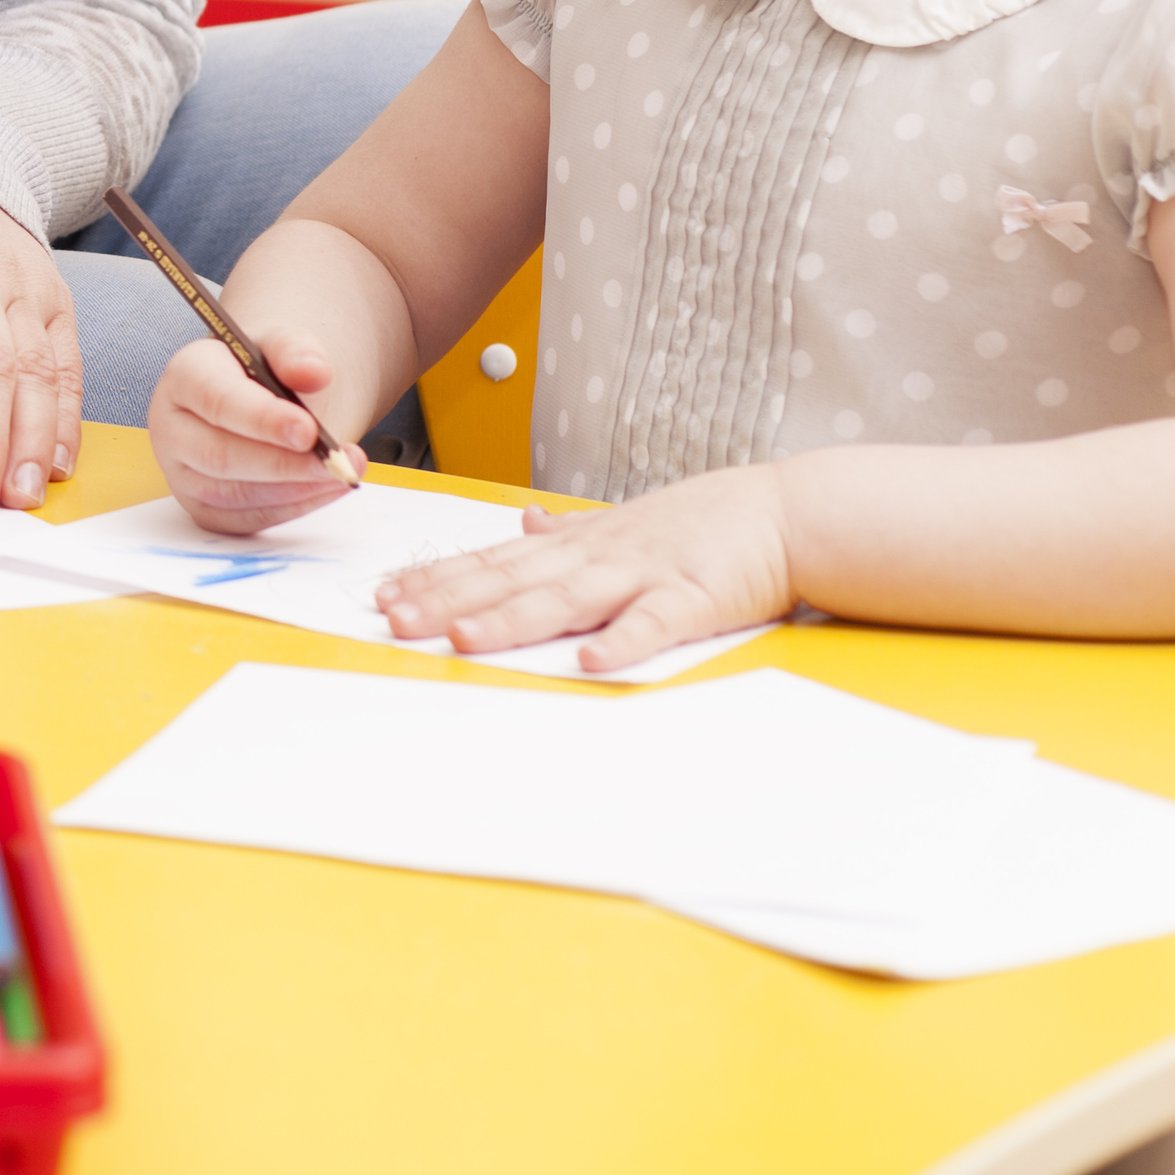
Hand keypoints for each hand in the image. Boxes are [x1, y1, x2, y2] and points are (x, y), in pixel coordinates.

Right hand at [146, 318, 357, 535]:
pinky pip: (245, 520)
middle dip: (283, 464)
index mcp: (184, 377)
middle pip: (218, 456)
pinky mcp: (203, 507)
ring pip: (232, 495)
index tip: (309, 431)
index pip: (216, 400)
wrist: (260, 398)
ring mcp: (182, 473)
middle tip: (334, 461)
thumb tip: (314, 371)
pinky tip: (324, 489)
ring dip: (293, 490)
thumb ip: (296, 351)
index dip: (262, 419)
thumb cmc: (265, 370)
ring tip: (340, 473)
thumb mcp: (282, 345)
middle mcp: (171, 428)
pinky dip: (291, 509)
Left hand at [373, 464, 796, 672]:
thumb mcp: (626, 519)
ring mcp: (644, 574)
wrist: (788, 512)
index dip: (438, 578)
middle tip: (393, 620)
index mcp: (581, 544)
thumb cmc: (707, 522)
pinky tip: (588, 661)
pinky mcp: (693, 598)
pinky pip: (653, 623)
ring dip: (509, 621)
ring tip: (460, 641)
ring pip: (563, 600)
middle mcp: (599, 556)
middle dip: (448, 601)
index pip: (493, 561)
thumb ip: (571, 529)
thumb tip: (524, 524)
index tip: (386, 593)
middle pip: (511, 581)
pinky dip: (621, 641)